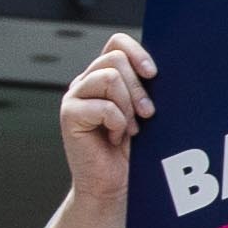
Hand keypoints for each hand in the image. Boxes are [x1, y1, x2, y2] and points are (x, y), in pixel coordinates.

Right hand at [55, 33, 155, 204]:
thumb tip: (158, 70)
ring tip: (130, 129)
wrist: (112, 185)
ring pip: (109, 77)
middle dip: (138, 88)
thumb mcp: (143, 112)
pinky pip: (103, 105)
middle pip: (115, 59)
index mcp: (104, 75)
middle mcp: (87, 81)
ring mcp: (75, 96)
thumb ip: (144, 88)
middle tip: (147, 115)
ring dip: (128, 105)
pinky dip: (117, 123)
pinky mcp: (69, 114)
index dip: (136, 52)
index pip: (116, 42)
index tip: (153, 74)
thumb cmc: (132, 151)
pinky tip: (114, 138)